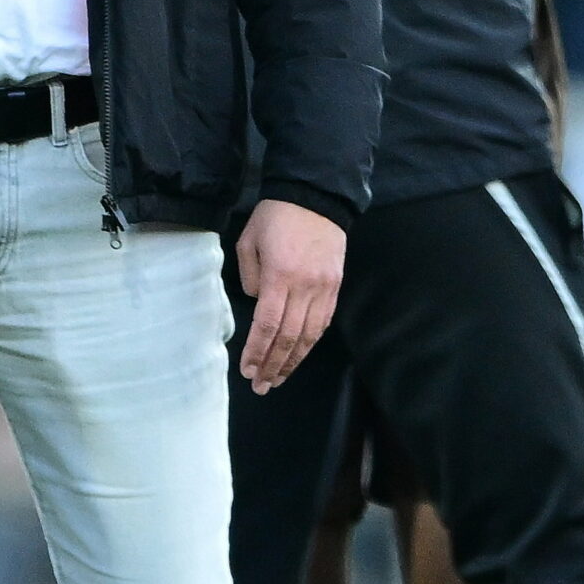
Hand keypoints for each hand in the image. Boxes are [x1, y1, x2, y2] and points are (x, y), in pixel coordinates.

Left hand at [235, 198, 344, 394]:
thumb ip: (248, 277)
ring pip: (308, 336)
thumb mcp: (248, 241)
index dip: (257, 352)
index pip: (266, 326)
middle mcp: (304, 287)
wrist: (316, 197)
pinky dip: (310, 342)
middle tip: (261, 386)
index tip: (248, 371)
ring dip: (292, 361)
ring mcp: (323, 289)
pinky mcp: (335, 286)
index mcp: (279, 276)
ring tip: (279, 379)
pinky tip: (298, 354)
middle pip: (287, 338)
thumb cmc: (275, 217)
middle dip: (273, 366)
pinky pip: (323, 322)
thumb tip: (257, 302)